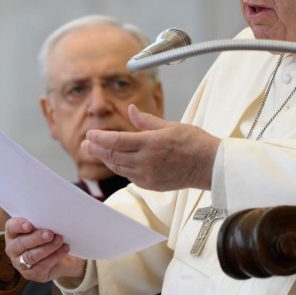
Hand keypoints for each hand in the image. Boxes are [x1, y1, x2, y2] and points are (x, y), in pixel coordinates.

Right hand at [5, 217, 85, 281]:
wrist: (62, 257)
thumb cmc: (49, 237)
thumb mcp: (44, 227)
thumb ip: (42, 223)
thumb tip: (50, 218)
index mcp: (13, 234)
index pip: (11, 227)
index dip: (18, 226)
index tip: (30, 225)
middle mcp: (13, 249)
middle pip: (21, 244)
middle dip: (36, 238)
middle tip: (50, 233)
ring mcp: (21, 263)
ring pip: (31, 256)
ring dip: (47, 248)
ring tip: (59, 240)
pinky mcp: (32, 274)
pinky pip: (42, 266)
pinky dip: (55, 256)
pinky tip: (64, 249)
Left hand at [81, 104, 220, 190]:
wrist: (210, 166)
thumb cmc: (194, 143)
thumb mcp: (170, 125)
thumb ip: (146, 120)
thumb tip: (130, 110)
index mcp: (151, 143)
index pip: (116, 141)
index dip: (99, 138)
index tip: (90, 135)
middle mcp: (146, 161)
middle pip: (113, 155)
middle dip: (96, 149)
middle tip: (85, 144)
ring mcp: (148, 175)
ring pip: (118, 167)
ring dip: (105, 159)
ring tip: (96, 152)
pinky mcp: (151, 184)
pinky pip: (129, 176)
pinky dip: (120, 167)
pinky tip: (116, 161)